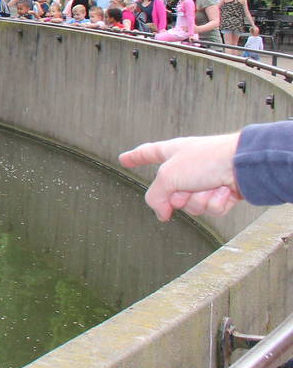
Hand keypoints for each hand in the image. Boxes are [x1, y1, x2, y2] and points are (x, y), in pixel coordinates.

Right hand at [119, 133, 241, 220]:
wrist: (243, 165)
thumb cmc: (206, 159)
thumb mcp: (168, 176)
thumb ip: (156, 197)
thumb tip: (161, 214)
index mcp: (172, 153)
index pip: (147, 154)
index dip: (135, 157)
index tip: (124, 159)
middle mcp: (187, 167)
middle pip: (170, 193)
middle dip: (179, 196)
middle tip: (187, 188)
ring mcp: (205, 181)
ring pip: (192, 205)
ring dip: (200, 199)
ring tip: (210, 186)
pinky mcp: (221, 193)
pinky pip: (211, 209)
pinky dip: (216, 202)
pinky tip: (224, 190)